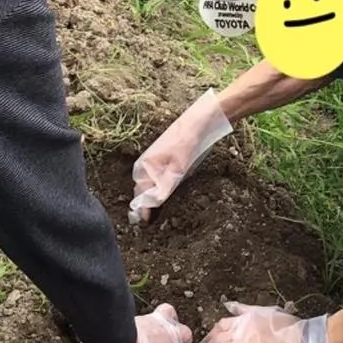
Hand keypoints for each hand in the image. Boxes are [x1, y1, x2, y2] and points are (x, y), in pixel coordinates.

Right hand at [129, 89, 231, 224]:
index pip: (140, 193)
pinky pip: (158, 178)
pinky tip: (165, 193)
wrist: (201, 119)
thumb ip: (164, 186)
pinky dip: (159, 188)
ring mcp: (157, 161)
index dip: (143, 208)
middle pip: (142, 189)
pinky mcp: (167, 159)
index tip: (147, 222)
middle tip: (150, 220)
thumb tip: (150, 205)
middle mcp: (148, 165)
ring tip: (156, 212)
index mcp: (146, 166)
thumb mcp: (177, 167)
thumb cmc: (187, 141)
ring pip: (150, 183)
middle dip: (145, 204)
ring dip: (151, 197)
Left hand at [198, 303, 338, 342]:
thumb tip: (229, 304)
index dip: (212, 334)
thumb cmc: (290, 327)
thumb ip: (245, 309)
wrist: (303, 341)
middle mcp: (241, 330)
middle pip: (216, 338)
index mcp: (245, 318)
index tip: (208, 340)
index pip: (221, 325)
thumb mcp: (266, 311)